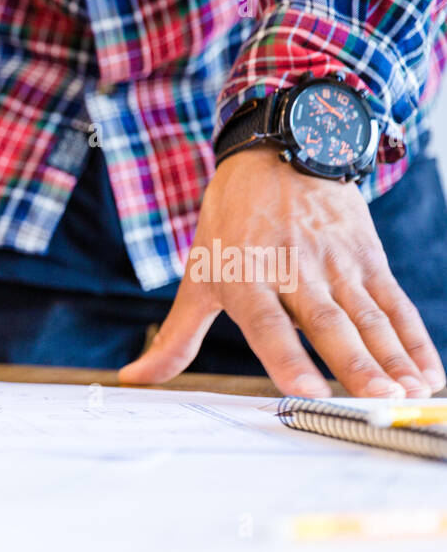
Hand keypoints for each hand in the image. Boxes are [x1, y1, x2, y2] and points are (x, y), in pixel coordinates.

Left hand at [120, 148, 444, 397]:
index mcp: (247, 277)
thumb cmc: (230, 226)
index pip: (267, 324)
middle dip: (356, 364)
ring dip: (394, 357)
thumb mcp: (198, 276)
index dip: (286, 358)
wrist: (276, 152)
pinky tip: (429, 372)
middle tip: (379, 400)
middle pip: (328, 324)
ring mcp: (336, 263)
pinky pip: (394, 303)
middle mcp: (293, 270)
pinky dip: (414, 338)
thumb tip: (133, 379)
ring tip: (412, 393)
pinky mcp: (367, 258)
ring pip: (369, 316)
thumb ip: (176, 337)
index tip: (306, 390)